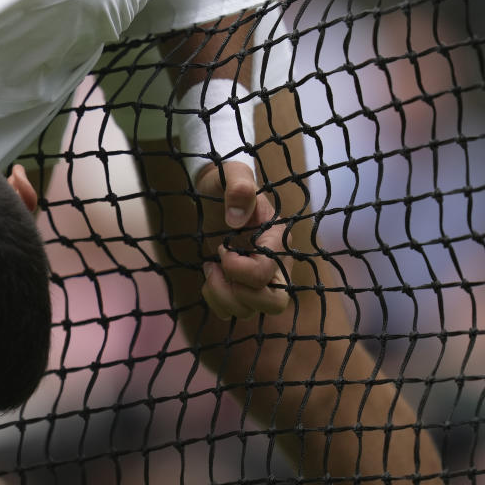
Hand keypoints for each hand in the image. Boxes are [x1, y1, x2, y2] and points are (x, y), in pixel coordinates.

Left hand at [195, 161, 292, 319]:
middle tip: (215, 268)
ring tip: (208, 267)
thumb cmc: (224, 182)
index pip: (267, 271)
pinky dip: (216, 302)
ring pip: (250, 311)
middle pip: (274, 303)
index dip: (239, 268)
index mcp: (277, 239)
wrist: (211, 190)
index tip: (221, 247)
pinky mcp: (240, 285)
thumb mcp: (232, 174)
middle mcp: (274, 262)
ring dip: (222, 296)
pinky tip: (208, 277)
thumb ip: (239, 188)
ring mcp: (257, 277)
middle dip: (240, 294)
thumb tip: (236, 218)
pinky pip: (233, 311)